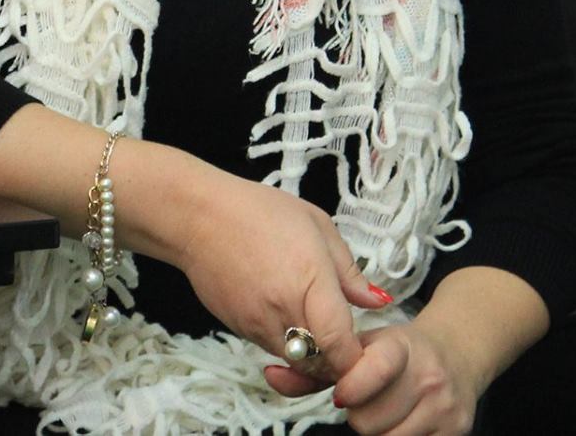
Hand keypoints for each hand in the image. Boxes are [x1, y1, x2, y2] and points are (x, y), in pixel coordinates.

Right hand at [167, 172, 390, 377]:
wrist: (198, 217)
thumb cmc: (259, 211)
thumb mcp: (317, 225)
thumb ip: (349, 271)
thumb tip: (377, 301)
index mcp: (310, 281)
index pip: (340, 345)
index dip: (357, 361)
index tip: (363, 351)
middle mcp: (284, 311)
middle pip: (319, 365)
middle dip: (337, 364)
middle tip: (345, 343)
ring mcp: (258, 325)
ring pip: (296, 363)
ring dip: (312, 356)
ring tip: (316, 327)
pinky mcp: (240, 330)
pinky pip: (272, 349)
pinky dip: (287, 344)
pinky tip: (286, 315)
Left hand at [264, 318, 481, 434]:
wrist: (457, 351)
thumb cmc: (398, 352)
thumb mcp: (361, 346)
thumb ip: (316, 365)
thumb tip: (271, 375)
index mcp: (402, 346)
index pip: (377, 369)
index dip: (352, 387)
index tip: (341, 395)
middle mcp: (428, 375)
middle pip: (369, 420)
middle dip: (359, 413)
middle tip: (367, 399)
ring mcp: (445, 406)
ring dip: (377, 430)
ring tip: (386, 408)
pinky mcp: (457, 431)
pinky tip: (403, 420)